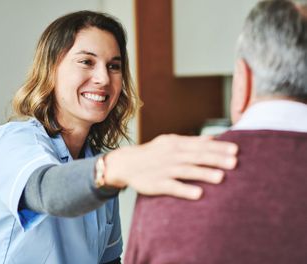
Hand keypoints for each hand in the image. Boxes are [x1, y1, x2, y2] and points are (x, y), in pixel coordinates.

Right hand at [104, 134, 237, 199]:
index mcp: (175, 143)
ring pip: (186, 171)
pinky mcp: (156, 183)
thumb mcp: (170, 142)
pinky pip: (172, 186)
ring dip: (203, 173)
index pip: (200, 145)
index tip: (236, 150)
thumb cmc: (153, 153)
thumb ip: (192, 141)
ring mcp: (163, 169)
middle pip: (196, 156)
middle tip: (234, 162)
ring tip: (221, 177)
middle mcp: (171, 155)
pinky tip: (198, 194)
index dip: (218, 148)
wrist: (126, 163)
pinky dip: (185, 190)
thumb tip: (214, 138)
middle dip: (215, 159)